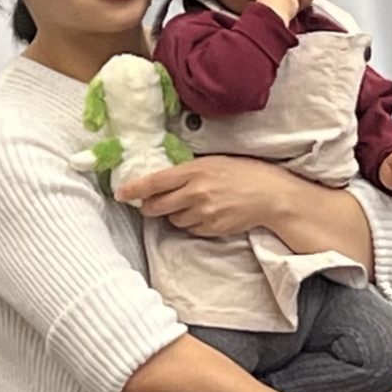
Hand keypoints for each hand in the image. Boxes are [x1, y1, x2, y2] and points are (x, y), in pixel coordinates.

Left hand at [119, 157, 300, 241]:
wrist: (272, 196)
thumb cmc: (245, 173)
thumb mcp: (213, 162)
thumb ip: (188, 170)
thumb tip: (164, 179)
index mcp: (193, 171)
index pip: (154, 182)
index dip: (133, 189)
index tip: (120, 193)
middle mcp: (195, 193)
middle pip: (157, 206)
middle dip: (149, 207)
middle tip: (149, 204)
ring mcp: (204, 213)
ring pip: (173, 220)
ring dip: (174, 215)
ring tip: (191, 206)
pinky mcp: (212, 228)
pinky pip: (191, 229)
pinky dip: (192, 223)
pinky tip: (205, 214)